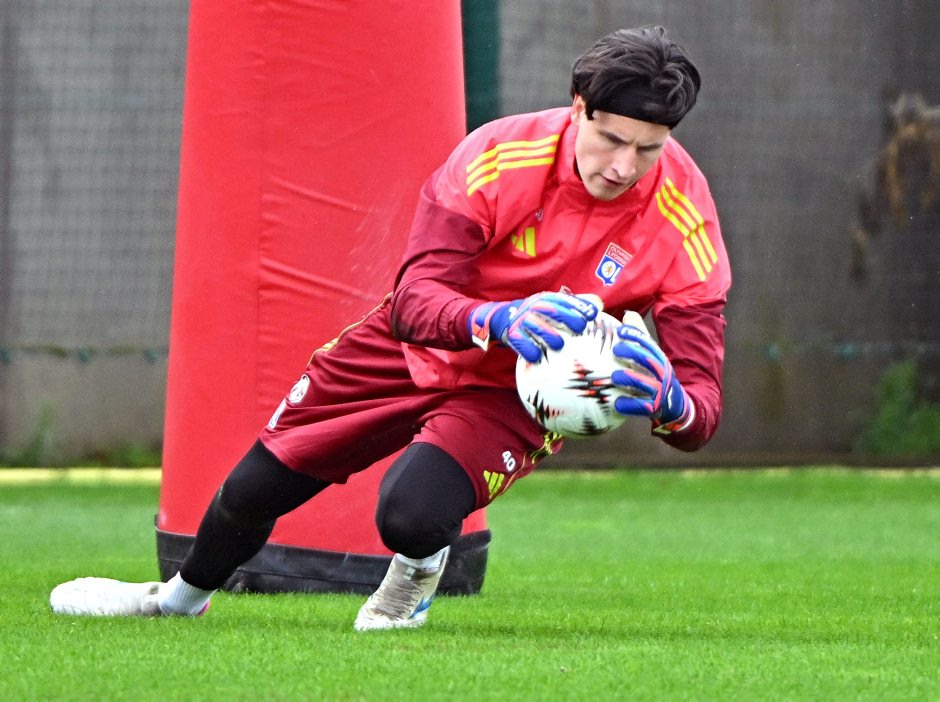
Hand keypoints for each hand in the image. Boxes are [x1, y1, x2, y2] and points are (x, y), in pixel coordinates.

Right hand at [469, 292, 598, 361]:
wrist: (501, 320)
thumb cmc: (535, 316)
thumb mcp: (551, 307)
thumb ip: (573, 306)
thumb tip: (599, 303)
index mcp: (544, 299)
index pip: (563, 299)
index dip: (578, 305)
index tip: (593, 314)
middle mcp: (532, 307)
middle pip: (550, 308)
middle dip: (566, 316)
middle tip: (581, 326)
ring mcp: (520, 320)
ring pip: (534, 325)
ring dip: (547, 334)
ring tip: (559, 344)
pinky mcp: (510, 334)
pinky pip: (519, 342)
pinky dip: (527, 350)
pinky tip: (536, 358)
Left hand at [611, 325, 692, 432]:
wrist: (676, 405)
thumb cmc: (655, 376)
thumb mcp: (651, 356)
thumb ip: (640, 338)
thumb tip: (627, 314)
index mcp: (658, 359)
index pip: (648, 344)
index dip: (635, 336)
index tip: (620, 330)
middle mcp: (661, 373)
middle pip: (648, 360)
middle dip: (633, 353)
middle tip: (615, 349)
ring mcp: (659, 391)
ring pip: (645, 383)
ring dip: (630, 379)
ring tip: (614, 376)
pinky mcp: (654, 408)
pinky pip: (642, 407)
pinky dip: (630, 405)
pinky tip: (617, 404)